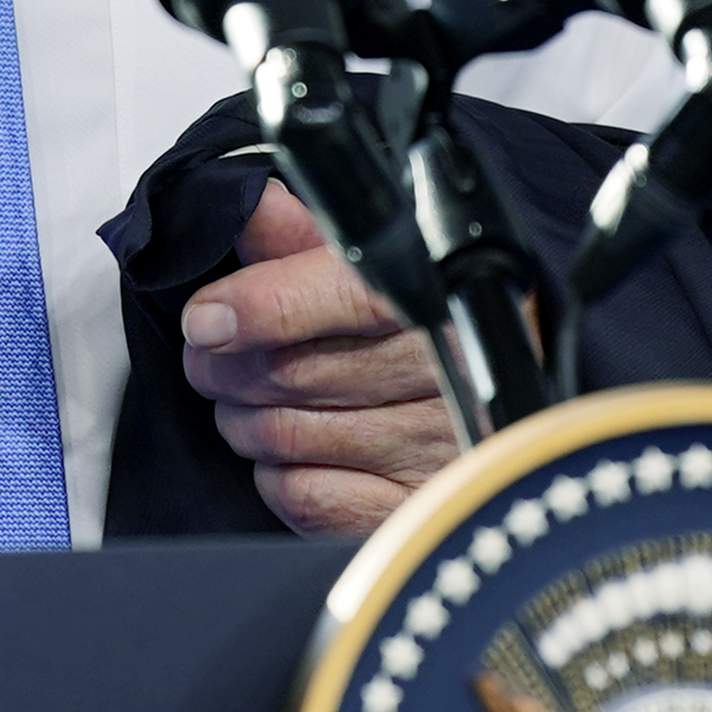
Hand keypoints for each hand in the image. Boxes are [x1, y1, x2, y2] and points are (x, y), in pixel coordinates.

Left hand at [180, 181, 456, 538]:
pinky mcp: (415, 505)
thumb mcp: (375, 266)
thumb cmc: (430, 326)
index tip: (206, 317)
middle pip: (298, 371)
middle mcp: (451, 371)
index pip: (345, 295)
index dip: (261, 306)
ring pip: (290, 435)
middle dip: (227, 366)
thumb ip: (308, 238)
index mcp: (442, 293)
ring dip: (242, 420)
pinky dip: (275, 477)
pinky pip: (308, 498)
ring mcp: (435, 445)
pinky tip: (286, 453)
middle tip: (210, 357)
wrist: (505, 397)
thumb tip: (254, 206)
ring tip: (242, 401)